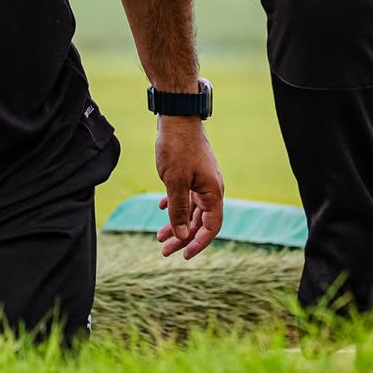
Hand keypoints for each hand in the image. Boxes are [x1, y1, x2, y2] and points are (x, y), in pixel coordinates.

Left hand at [154, 117, 223, 258]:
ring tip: (159, 236)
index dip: (198, 243)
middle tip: (164, 250)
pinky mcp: (193, 171)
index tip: (183, 255)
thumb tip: (182, 235)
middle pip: (199, 221)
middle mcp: (211, 188)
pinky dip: (175, 204)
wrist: (177, 117)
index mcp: (212, 192)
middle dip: (182, 236)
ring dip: (176, 222)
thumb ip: (179, 210)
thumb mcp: (175, 182)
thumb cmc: (177, 147)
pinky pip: (186, 195)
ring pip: (191, 209)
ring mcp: (202, 179)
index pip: (211, 227)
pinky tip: (161, 207)